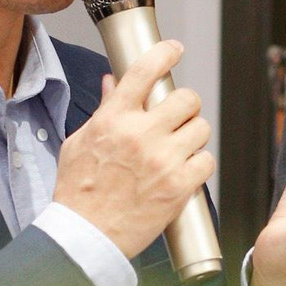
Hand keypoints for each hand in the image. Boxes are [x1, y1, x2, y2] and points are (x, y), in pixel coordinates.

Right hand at [51, 40, 214, 262]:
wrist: (85, 235)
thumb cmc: (78, 192)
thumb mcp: (80, 142)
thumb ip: (103, 109)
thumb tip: (113, 81)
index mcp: (114, 119)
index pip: (145, 70)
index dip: (165, 53)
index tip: (174, 50)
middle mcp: (141, 134)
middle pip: (186, 98)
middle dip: (185, 106)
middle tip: (178, 118)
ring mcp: (162, 160)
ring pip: (201, 128)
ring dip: (194, 135)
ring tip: (180, 148)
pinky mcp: (178, 187)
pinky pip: (207, 161)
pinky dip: (199, 165)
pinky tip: (185, 171)